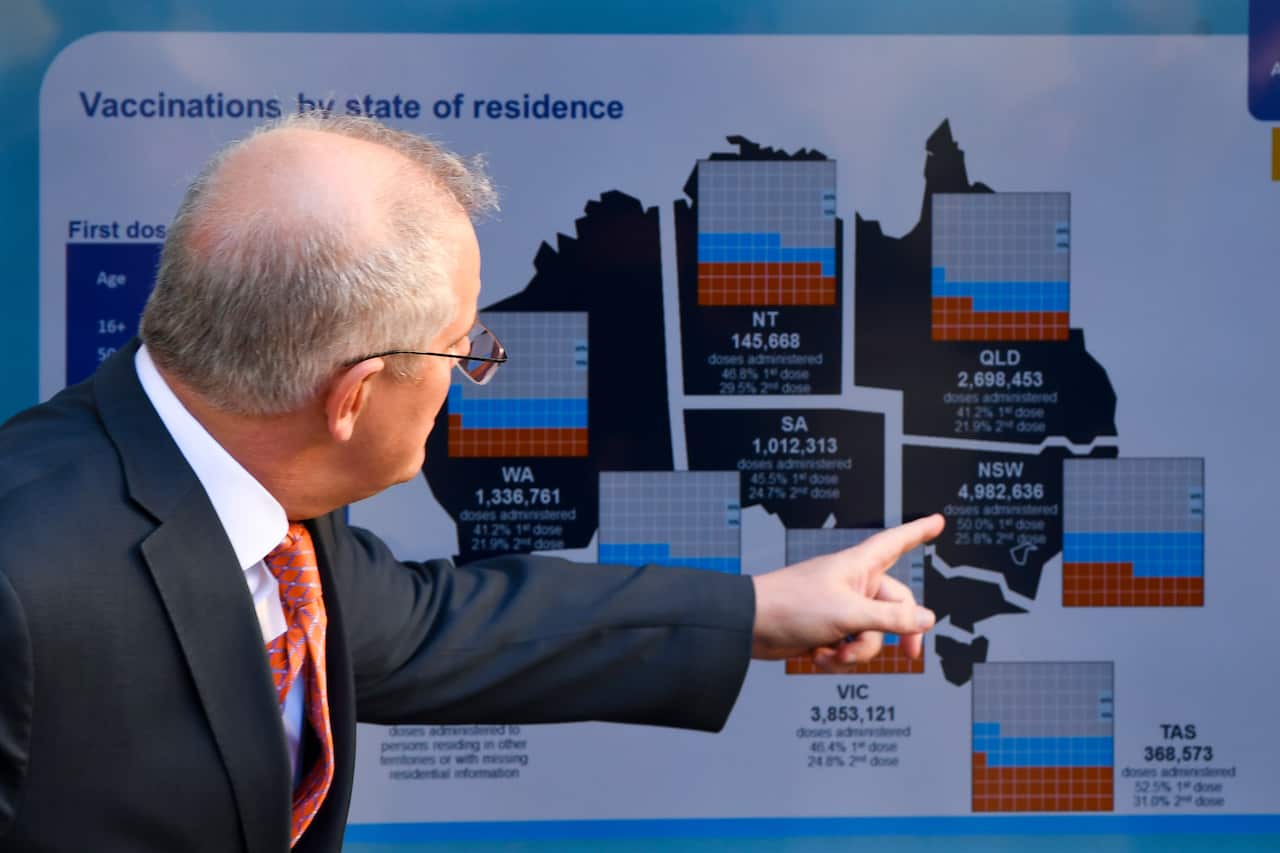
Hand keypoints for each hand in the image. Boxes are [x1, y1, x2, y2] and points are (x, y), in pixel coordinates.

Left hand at [750, 514, 944, 672]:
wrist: (750, 628)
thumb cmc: (793, 607)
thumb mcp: (850, 615)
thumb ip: (892, 619)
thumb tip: (927, 619)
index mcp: (859, 567)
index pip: (897, 543)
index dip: (918, 531)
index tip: (937, 520)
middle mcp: (853, 585)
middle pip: (895, 608)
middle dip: (893, 635)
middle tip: (908, 656)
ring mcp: (840, 609)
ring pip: (872, 635)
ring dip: (857, 653)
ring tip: (833, 653)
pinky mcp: (827, 631)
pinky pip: (850, 648)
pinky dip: (839, 658)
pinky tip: (819, 657)